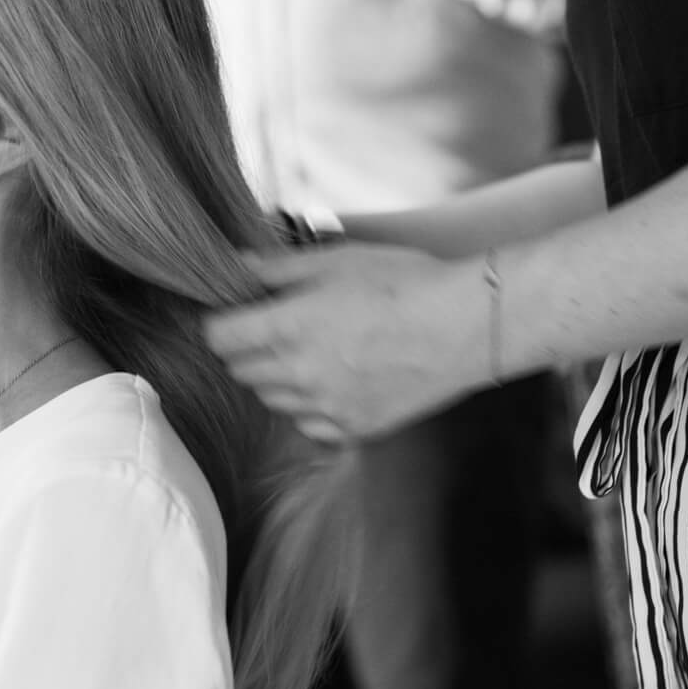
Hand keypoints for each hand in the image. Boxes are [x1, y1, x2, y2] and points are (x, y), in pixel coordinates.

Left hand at [203, 243, 487, 443]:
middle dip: (245, 349)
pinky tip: (330, 381)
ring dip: (274, 377)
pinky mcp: (355, 428)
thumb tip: (236, 264)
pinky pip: (308, 424)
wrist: (467, 325)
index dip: (219, 323)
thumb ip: (278, 268)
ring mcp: (327, 407)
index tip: (230, 314)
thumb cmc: (404, 282)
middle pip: (241, 371)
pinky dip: (307, 406)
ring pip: (271, 400)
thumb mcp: (336, 260)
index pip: (219, 338)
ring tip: (305, 351)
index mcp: (288, 328)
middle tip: (268, 328)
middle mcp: (301, 374)